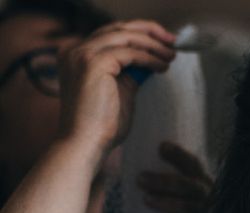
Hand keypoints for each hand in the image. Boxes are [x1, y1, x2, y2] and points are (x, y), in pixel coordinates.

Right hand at [57, 20, 176, 166]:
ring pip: (124, 36)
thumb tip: (147, 63)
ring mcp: (82, 54)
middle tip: (171, 40)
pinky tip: (162, 66)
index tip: (162, 42)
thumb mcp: (119, 93)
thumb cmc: (102, 127)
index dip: (139, 34)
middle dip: (148, 32)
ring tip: (171, 54)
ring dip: (152, 44)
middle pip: (117, 28)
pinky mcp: (93, 63)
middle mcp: (75, 50)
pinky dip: (149, 58)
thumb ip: (129, 75)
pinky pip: (129, 53)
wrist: (85, 144)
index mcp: (76, 56)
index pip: (111, 34)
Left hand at [137, 141, 212, 212]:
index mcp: (204, 185)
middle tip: (139, 179)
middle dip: (165, 182)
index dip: (179, 156)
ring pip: (188, 209)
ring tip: (146, 200)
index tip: (161, 147)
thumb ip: (171, 187)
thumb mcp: (188, 198)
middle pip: (189, 186)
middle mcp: (209, 201)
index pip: (193, 166)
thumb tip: (138, 178)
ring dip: (166, 203)